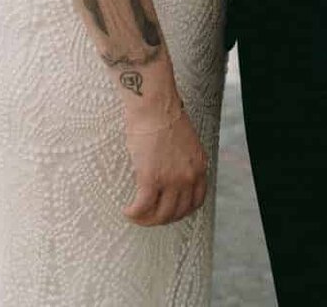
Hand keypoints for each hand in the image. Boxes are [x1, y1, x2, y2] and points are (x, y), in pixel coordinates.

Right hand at [123, 97, 209, 227]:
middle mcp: (189, 177)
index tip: (169, 211)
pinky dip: (134, 214)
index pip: (196, 202)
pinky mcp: (151, 179)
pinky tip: (127, 211)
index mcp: (199, 167)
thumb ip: (185, 160)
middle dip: (163, 218)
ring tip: (136, 215)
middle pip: (178, 212)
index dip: (181, 211)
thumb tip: (173, 169)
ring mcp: (171, 180)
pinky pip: (143, 207)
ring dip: (147, 220)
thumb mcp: (187, 142)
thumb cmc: (165, 116)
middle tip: (149, 216)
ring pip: (161, 215)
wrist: (154, 106)